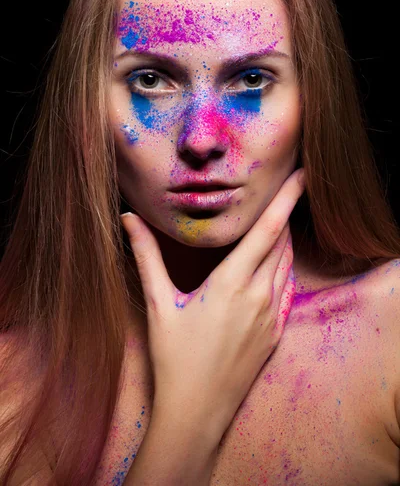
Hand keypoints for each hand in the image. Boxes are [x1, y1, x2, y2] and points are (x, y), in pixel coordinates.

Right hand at [120, 168, 304, 436]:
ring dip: (284, 241)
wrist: (197, 412)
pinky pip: (288, 289)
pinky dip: (285, 268)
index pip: (266, 230)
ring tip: (279, 221)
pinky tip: (277, 264)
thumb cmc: (174, 358)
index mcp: (231, 283)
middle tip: (284, 190)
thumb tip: (128, 219)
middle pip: (281, 243)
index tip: (301, 175)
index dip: (286, 199)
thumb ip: (146, 257)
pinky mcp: (276, 333)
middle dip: (284, 214)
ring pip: (287, 265)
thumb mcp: (159, 303)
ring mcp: (272, 316)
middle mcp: (259, 296)